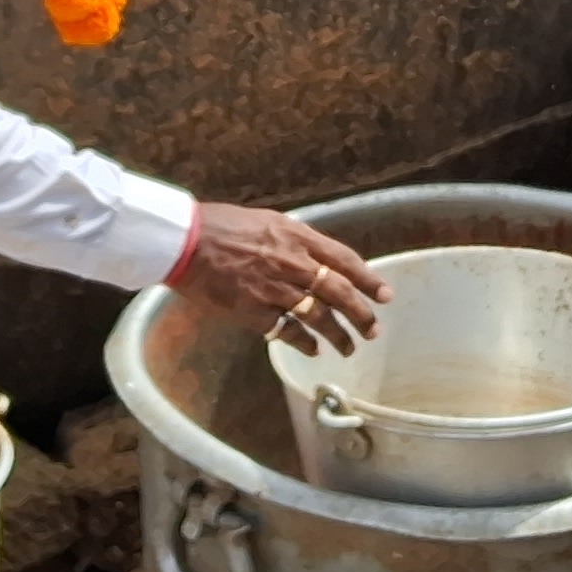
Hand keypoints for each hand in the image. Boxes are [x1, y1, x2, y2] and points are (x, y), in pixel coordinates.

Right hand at [174, 203, 390, 351]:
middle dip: (361, 315)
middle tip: (373, 331)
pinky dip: (304, 343)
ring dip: (337, 335)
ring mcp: (274, 289)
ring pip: (318, 317)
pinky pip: (287, 332)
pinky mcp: (254, 311)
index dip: (369, 280)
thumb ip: (295, 239)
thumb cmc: (222, 225)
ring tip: (347, 348)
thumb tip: (315, 256)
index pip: (345, 261)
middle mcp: (292, 263)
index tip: (385, 296)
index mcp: (298, 237)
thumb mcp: (268, 221)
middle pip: (340, 293)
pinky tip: (313, 351)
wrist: (186, 240)